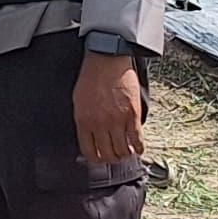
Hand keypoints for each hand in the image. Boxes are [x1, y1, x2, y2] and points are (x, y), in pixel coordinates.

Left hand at [73, 49, 143, 165]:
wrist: (107, 59)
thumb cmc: (91, 77)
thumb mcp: (79, 101)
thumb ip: (83, 121)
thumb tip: (89, 138)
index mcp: (83, 121)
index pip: (89, 151)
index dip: (95, 159)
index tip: (100, 159)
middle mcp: (100, 124)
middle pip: (107, 154)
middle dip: (112, 159)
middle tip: (115, 156)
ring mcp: (117, 120)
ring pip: (123, 150)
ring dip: (125, 154)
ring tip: (127, 152)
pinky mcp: (132, 115)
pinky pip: (137, 139)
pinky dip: (139, 148)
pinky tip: (138, 149)